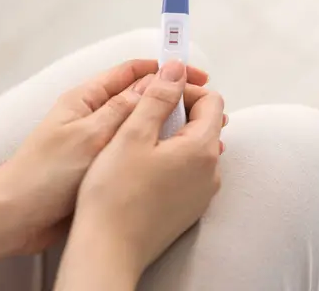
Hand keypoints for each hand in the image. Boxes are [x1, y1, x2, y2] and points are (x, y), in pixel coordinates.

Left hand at [0, 59, 208, 253]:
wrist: (16, 217)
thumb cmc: (45, 174)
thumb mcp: (89, 136)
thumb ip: (123, 109)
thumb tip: (157, 80)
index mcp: (87, 99)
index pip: (132, 73)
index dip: (166, 70)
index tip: (196, 76)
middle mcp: (95, 117)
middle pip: (141, 98)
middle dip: (174, 100)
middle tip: (207, 112)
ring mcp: (98, 143)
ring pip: (141, 127)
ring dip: (169, 127)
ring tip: (200, 137)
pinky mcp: (101, 167)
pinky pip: (134, 152)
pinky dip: (156, 151)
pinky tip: (176, 160)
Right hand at [55, 60, 224, 288]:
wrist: (107, 250)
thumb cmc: (114, 195)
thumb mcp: (132, 134)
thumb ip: (158, 97)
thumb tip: (176, 69)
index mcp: (202, 149)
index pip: (211, 100)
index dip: (184, 88)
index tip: (159, 88)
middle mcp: (210, 172)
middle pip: (204, 123)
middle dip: (176, 111)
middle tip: (142, 114)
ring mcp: (201, 193)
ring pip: (194, 148)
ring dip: (171, 136)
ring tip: (137, 142)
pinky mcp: (188, 208)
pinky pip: (187, 171)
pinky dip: (170, 159)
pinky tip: (141, 167)